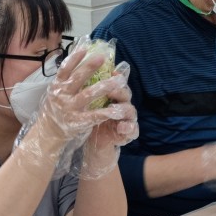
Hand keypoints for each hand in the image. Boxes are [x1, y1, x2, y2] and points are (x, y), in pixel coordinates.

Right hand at [31, 43, 133, 146]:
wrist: (48, 132)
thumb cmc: (55, 108)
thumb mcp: (55, 91)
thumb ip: (66, 79)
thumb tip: (79, 58)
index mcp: (56, 86)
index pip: (64, 69)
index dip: (74, 58)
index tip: (85, 48)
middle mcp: (62, 96)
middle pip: (77, 79)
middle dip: (90, 67)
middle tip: (102, 58)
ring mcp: (69, 109)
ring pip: (88, 95)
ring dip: (104, 87)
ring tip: (118, 80)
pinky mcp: (77, 122)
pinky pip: (93, 116)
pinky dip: (105, 112)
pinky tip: (116, 109)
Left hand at [78, 62, 137, 177]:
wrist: (96, 143)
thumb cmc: (93, 120)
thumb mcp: (89, 105)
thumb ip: (91, 92)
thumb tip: (83, 72)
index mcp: (115, 96)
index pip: (118, 84)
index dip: (117, 77)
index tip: (112, 73)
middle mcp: (122, 105)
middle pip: (125, 95)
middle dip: (119, 91)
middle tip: (110, 91)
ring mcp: (127, 119)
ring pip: (130, 111)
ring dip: (123, 109)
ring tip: (115, 110)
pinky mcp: (128, 133)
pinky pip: (132, 131)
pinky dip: (129, 129)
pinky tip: (122, 128)